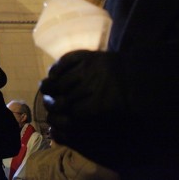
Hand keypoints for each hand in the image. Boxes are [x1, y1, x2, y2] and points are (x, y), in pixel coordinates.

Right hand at [39, 50, 126, 166]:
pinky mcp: (88, 55)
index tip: (53, 119)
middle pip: (62, 99)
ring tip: (47, 89)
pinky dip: (55, 68)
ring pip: (59, 81)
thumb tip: (56, 131)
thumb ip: (84, 124)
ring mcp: (89, 69)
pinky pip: (64, 61)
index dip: (57, 118)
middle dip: (52, 103)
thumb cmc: (123, 102)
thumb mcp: (109, 120)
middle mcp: (93, 87)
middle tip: (48, 103)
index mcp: (100, 107)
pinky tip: (53, 74)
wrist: (141, 76)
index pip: (70, 115)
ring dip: (50, 86)